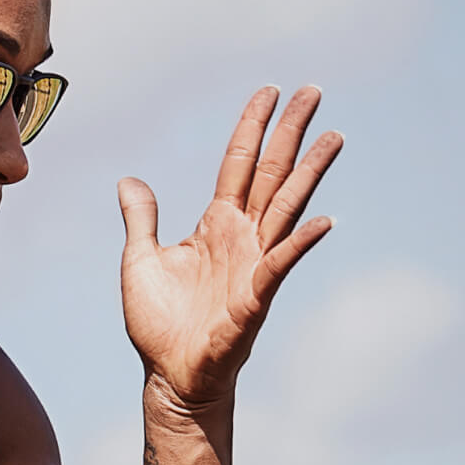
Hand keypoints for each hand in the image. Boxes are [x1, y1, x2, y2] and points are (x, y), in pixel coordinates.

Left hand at [117, 84, 341, 407]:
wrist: (170, 374)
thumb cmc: (159, 324)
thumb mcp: (139, 260)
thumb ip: (141, 218)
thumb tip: (130, 180)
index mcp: (216, 223)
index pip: (239, 162)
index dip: (253, 126)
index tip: (270, 91)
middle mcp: (242, 235)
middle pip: (273, 172)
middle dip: (291, 131)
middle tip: (314, 90)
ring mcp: (254, 263)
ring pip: (287, 206)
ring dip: (310, 172)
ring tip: (334, 136)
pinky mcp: (257, 296)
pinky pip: (281, 263)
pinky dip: (301, 243)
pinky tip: (324, 221)